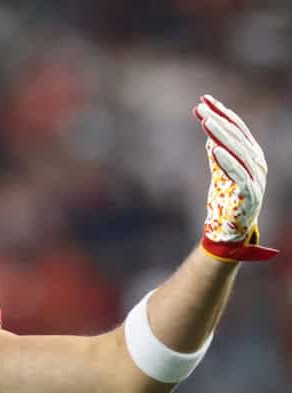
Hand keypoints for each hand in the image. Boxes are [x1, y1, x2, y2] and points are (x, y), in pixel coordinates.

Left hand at [194, 95, 277, 261]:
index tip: (204, 99)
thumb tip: (210, 137)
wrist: (231, 229)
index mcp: (252, 155)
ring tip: (206, 121)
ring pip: (238, 151)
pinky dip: (226, 161)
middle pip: (237, 136)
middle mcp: (257, 163)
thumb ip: (218, 154)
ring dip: (221, 135)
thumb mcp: (221, 172)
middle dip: (218, 119)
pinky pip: (238, 174)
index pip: (237, 128)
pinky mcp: (248, 193)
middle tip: (201, 107)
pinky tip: (214, 149)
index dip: (222, 113)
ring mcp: (255, 177)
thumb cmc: (226, 199)